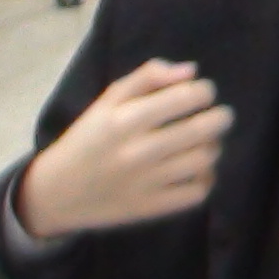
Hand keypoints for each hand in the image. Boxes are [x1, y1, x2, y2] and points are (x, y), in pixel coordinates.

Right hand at [14, 60, 231, 237]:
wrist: (58, 192)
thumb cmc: (87, 139)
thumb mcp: (107, 101)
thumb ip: (147, 78)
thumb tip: (191, 71)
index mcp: (126, 119)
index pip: (186, 98)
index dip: (205, 91)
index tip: (203, 93)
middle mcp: (139, 150)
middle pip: (203, 129)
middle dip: (220, 118)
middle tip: (219, 116)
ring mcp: (147, 182)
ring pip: (205, 159)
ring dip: (213, 146)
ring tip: (205, 142)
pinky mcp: (152, 207)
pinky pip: (197, 192)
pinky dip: (206, 178)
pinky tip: (197, 170)